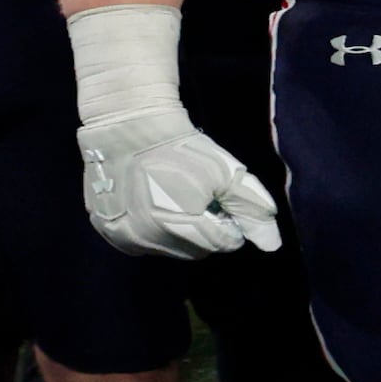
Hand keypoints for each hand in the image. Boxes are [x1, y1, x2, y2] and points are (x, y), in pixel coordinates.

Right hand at [79, 105, 280, 257]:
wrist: (129, 130)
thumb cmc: (184, 151)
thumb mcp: (228, 175)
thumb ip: (252, 211)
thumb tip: (272, 246)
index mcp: (182, 225)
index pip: (224, 243)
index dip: (229, 221)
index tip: (218, 198)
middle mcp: (150, 238)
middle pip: (198, 250)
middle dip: (206, 229)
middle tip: (197, 197)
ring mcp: (125, 236)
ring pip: (171, 250)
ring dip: (181, 232)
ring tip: (175, 199)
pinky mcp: (108, 231)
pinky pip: (143, 244)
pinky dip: (154, 231)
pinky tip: (153, 205)